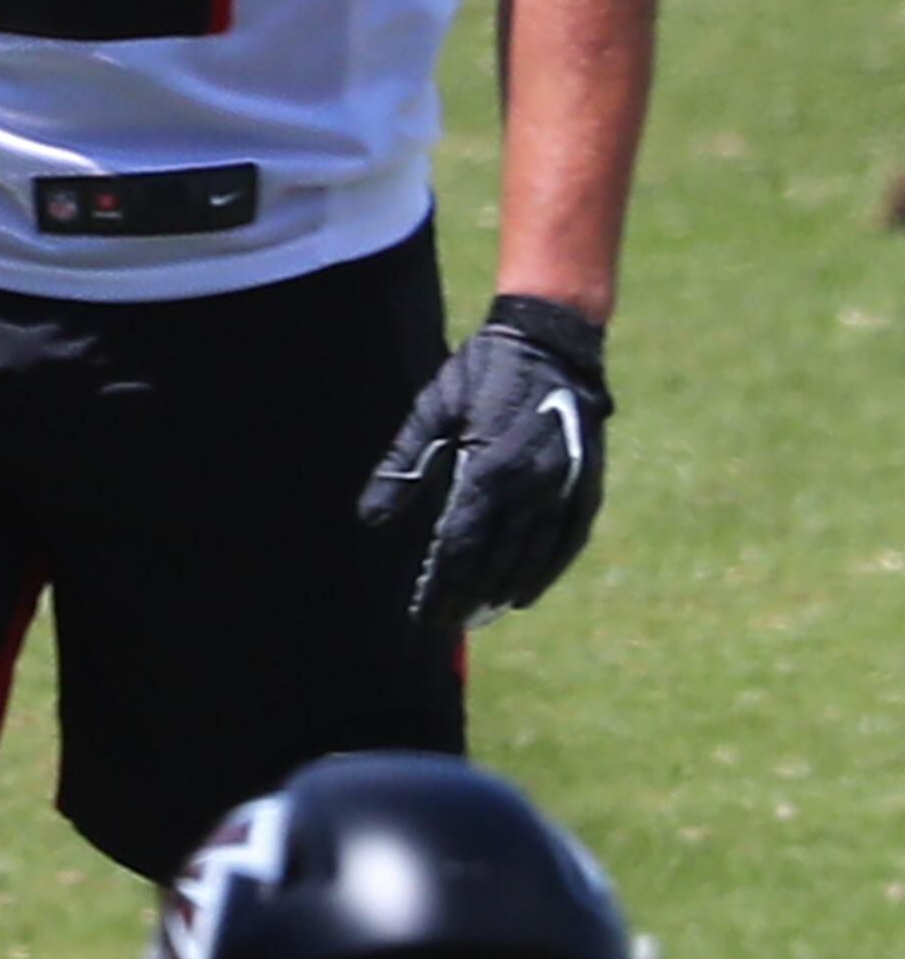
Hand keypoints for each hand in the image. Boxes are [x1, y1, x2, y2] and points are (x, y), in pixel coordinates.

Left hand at [357, 293, 610, 632]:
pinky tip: (524, 594)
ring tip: (476, 616)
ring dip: (502, 591)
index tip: (424, 612)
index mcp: (490, 466)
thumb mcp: (432, 410)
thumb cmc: (482, 371)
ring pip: (533, 555)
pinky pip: (569, 539)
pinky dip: (546, 571)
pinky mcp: (587, 481)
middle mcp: (532, 483)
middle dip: (467, 595)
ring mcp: (565, 484)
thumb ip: (402, 466)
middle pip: (496, 558)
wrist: (552, 337)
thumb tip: (370, 519)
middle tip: (443, 621)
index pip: (461, 544)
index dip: (443, 584)